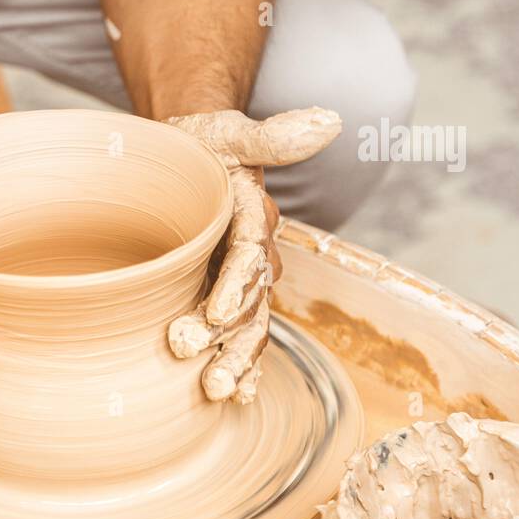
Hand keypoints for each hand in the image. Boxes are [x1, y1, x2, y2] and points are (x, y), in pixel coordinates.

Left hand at [165, 108, 341, 403]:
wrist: (188, 154)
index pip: (249, 254)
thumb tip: (330, 121)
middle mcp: (254, 252)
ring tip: (214, 391)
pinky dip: (240, 365)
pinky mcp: (223, 291)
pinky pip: (238, 334)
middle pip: (251, 303)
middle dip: (230, 340)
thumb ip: (275, 135)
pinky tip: (234, 397)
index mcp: (254, 215)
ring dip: (234, 360)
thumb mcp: (231, 131)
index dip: (237, 285)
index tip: (217, 313)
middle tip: (199, 368)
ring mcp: (240, 276)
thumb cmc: (205, 142)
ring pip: (247, 326)